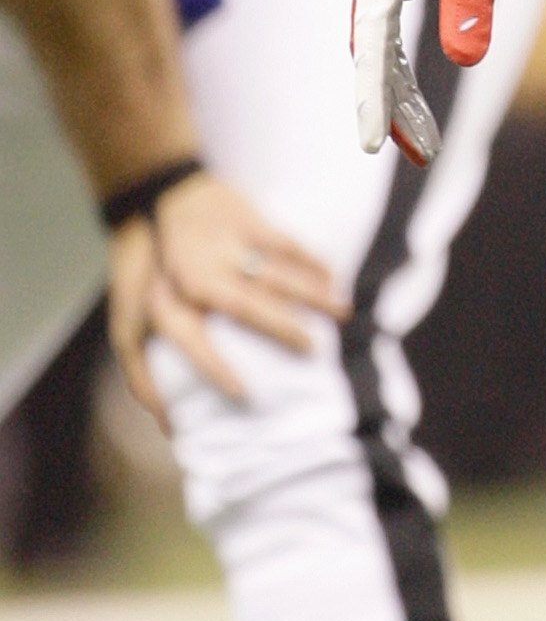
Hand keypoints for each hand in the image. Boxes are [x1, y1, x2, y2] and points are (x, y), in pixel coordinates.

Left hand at [108, 172, 343, 427]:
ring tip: (342, 314)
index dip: (216, 369)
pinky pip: (286, 243)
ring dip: (313, 294)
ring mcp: (225, 244)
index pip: (192, 341)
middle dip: (284, 331)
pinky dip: (312, 259)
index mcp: (168, 300)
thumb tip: (167, 426)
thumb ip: (140, 375)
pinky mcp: (246, 219)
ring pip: (276, 273)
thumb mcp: (128, 323)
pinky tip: (331, 276)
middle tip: (314, 352)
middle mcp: (197, 273)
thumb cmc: (144, 272)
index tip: (246, 394)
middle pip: (248, 306)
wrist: (154, 194)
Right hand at [352, 0, 530, 166]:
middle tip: (414, 152)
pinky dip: (400, 51)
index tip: (375, 144)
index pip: (372, 46)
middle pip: (370, 48)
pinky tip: (414, 80)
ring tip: (420, 133)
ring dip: (396, 82)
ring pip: (378, 35)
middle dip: (388, 102)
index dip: (375, 99)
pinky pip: (389, 14)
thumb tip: (465, 59)